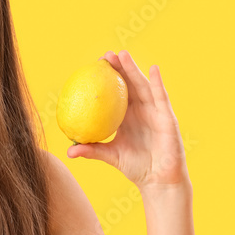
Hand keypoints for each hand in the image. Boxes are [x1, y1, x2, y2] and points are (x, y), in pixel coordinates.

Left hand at [66, 50, 188, 188]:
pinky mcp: (167, 117)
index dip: (106, 79)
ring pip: (143, 86)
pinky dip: (158, 82)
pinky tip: (154, 69)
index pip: (114, 94)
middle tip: (106, 54)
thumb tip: (68, 152)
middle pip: (128, 84)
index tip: (93, 66)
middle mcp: (140, 111)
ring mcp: (154, 112)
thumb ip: (92, 150)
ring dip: (134, 69)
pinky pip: (161, 97)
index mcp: (126, 117)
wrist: (158, 180)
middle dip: (119, 68)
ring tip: (123, 55)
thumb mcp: (110, 156)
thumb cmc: (135, 167)